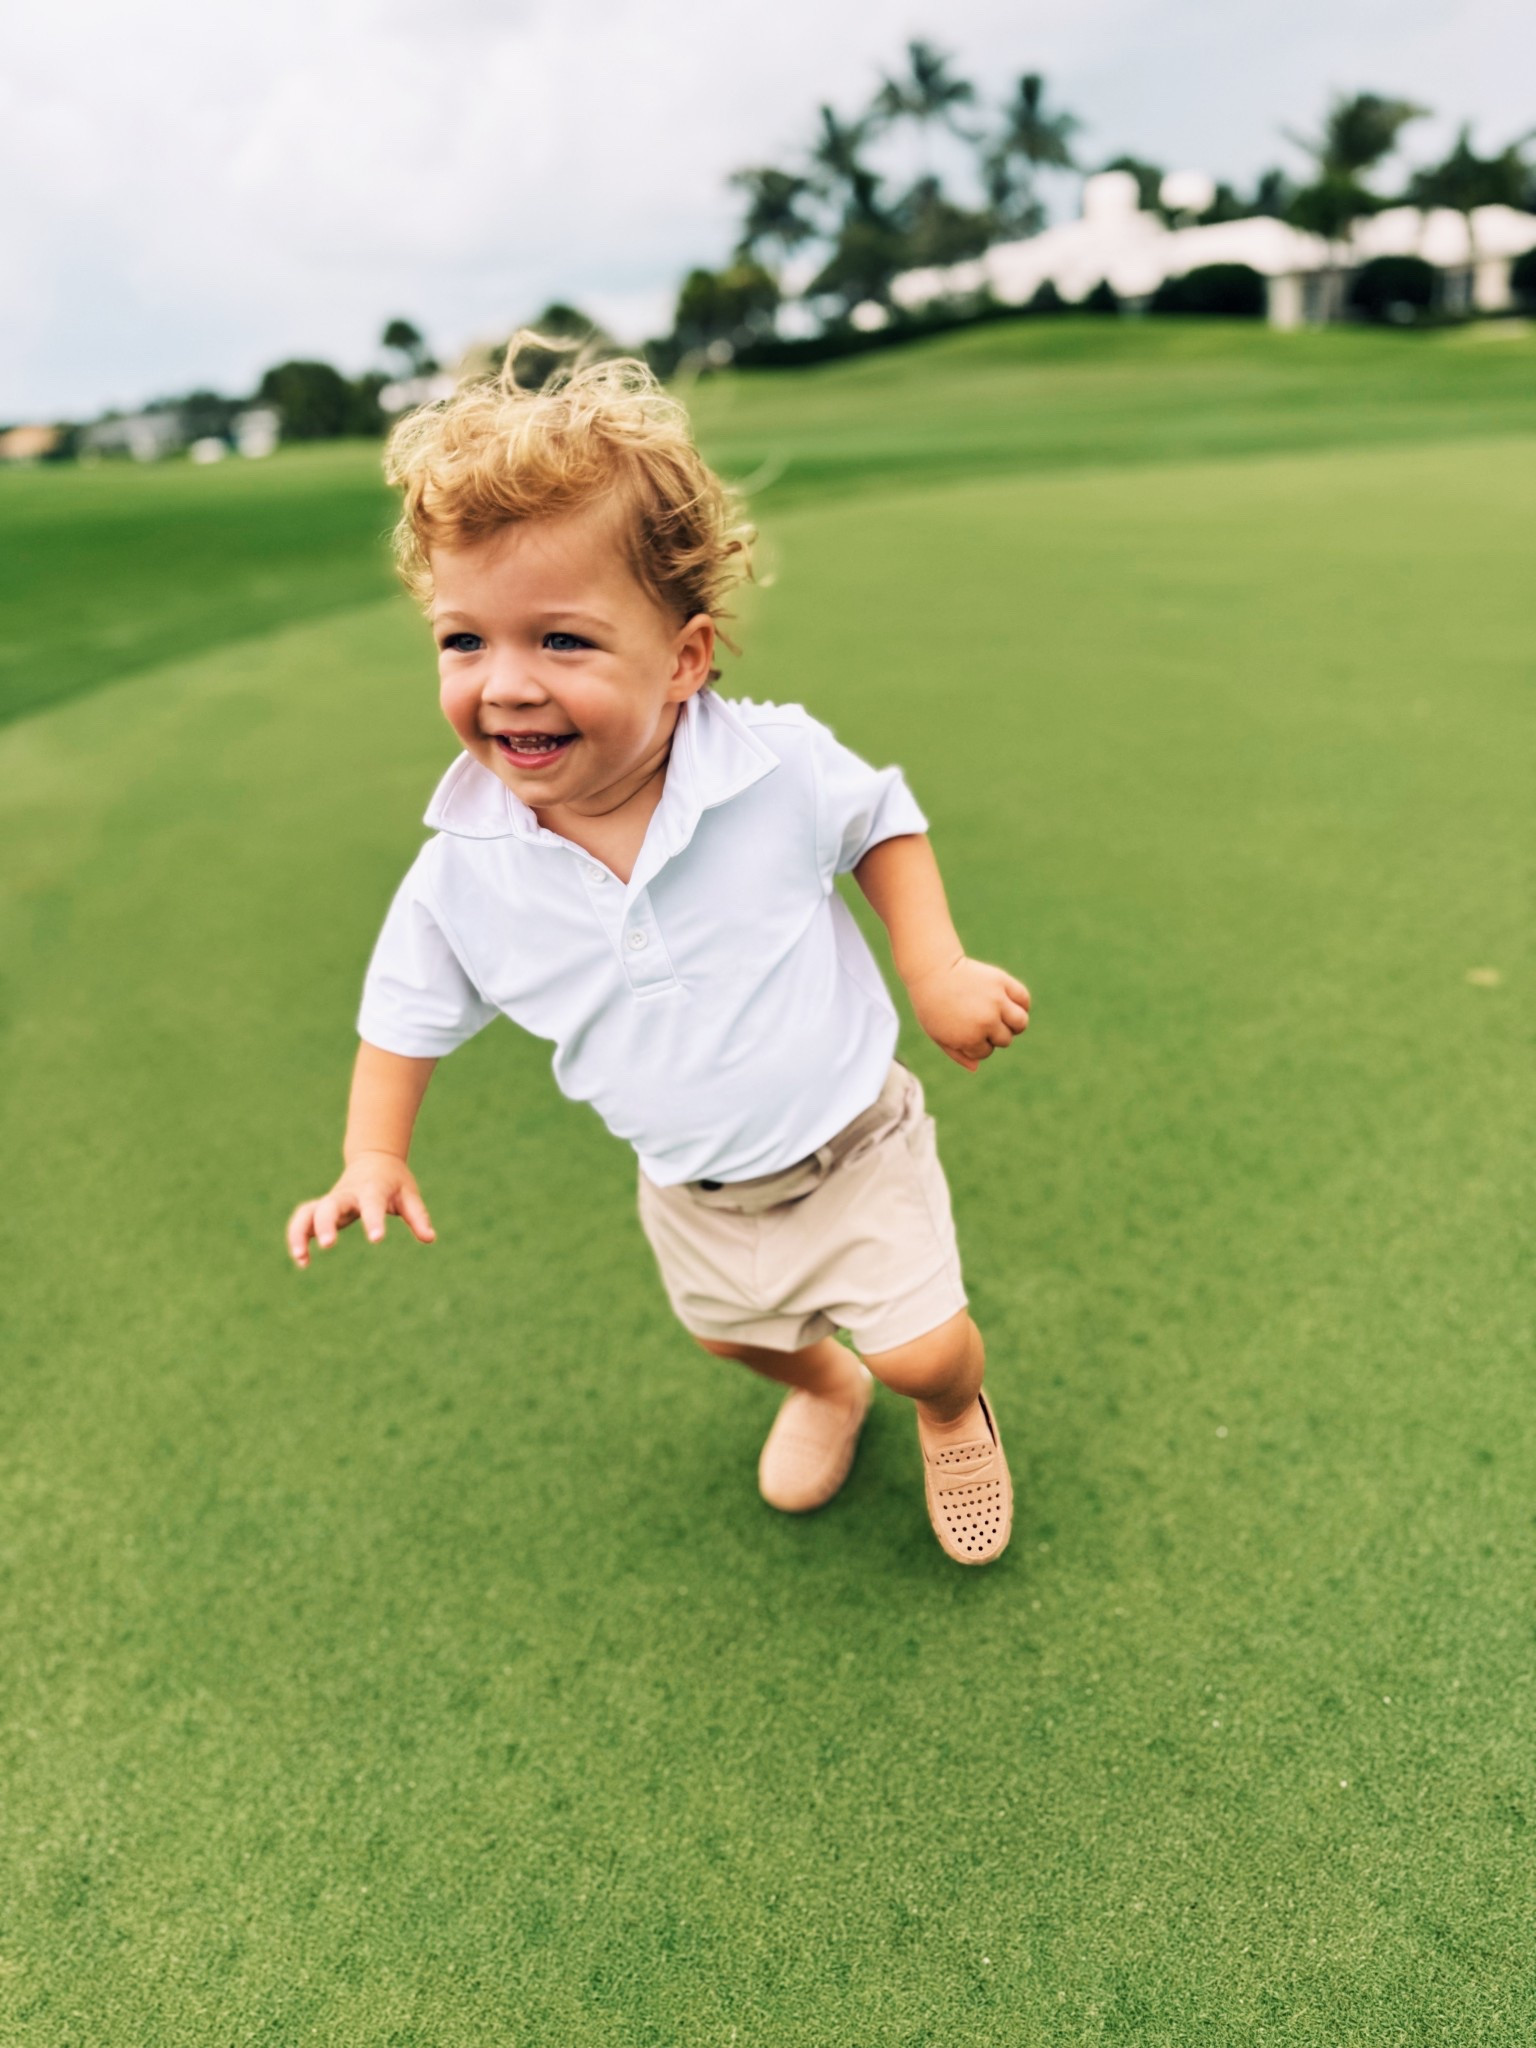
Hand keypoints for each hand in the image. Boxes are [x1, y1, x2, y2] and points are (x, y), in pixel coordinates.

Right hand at [286, 1151, 435, 1267]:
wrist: (374, 1159)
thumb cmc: (394, 1181)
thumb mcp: (409, 1194)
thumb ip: (418, 1216)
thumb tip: (430, 1238)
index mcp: (372, 1189)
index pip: (372, 1203)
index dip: (374, 1220)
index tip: (377, 1238)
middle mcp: (347, 1194)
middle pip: (329, 1205)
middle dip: (326, 1224)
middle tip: (328, 1245)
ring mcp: (331, 1200)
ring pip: (307, 1212)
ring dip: (300, 1232)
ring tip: (301, 1258)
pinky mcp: (321, 1208)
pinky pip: (303, 1220)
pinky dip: (298, 1236)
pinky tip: (303, 1261)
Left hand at [908, 955, 1030, 1072]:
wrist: (932, 971)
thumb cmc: (931, 1004)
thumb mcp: (938, 1034)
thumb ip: (957, 1054)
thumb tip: (977, 1067)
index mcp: (969, 1038)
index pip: (986, 1052)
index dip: (976, 1044)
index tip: (964, 1030)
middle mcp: (986, 1022)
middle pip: (1005, 1039)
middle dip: (994, 1034)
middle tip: (980, 1020)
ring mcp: (996, 1001)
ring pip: (1021, 1023)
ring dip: (1014, 1023)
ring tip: (1003, 1016)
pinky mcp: (1002, 982)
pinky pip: (1023, 999)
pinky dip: (1021, 1003)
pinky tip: (1009, 1002)